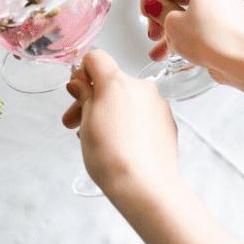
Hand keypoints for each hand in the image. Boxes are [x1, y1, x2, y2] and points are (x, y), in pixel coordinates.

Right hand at [63, 49, 178, 202]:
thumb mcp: (86, 122)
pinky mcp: (168, 123)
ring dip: (110, 113)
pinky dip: (130, 124)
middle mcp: (142, 88)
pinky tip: (120, 145)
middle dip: (91, 99)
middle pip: (112, 82)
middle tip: (75, 121)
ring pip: (127, 100)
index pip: (97, 58)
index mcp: (118, 82)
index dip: (83, 72)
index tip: (78, 89)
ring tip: (96, 139)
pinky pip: (143, 116)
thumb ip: (85, 96)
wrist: (144, 186)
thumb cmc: (111, 157)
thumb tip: (81, 83)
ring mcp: (158, 105)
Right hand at [141, 0, 243, 74]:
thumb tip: (155, 7)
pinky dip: (187, 34)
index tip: (146, 10)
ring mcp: (225, 5)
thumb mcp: (173, 25)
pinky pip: (202, 23)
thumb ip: (159, 11)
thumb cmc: (212, 39)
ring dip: (170, 28)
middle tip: (152, 31)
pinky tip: (173, 52)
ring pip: (189, 11)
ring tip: (159, 50)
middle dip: (160, 13)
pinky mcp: (229, 23)